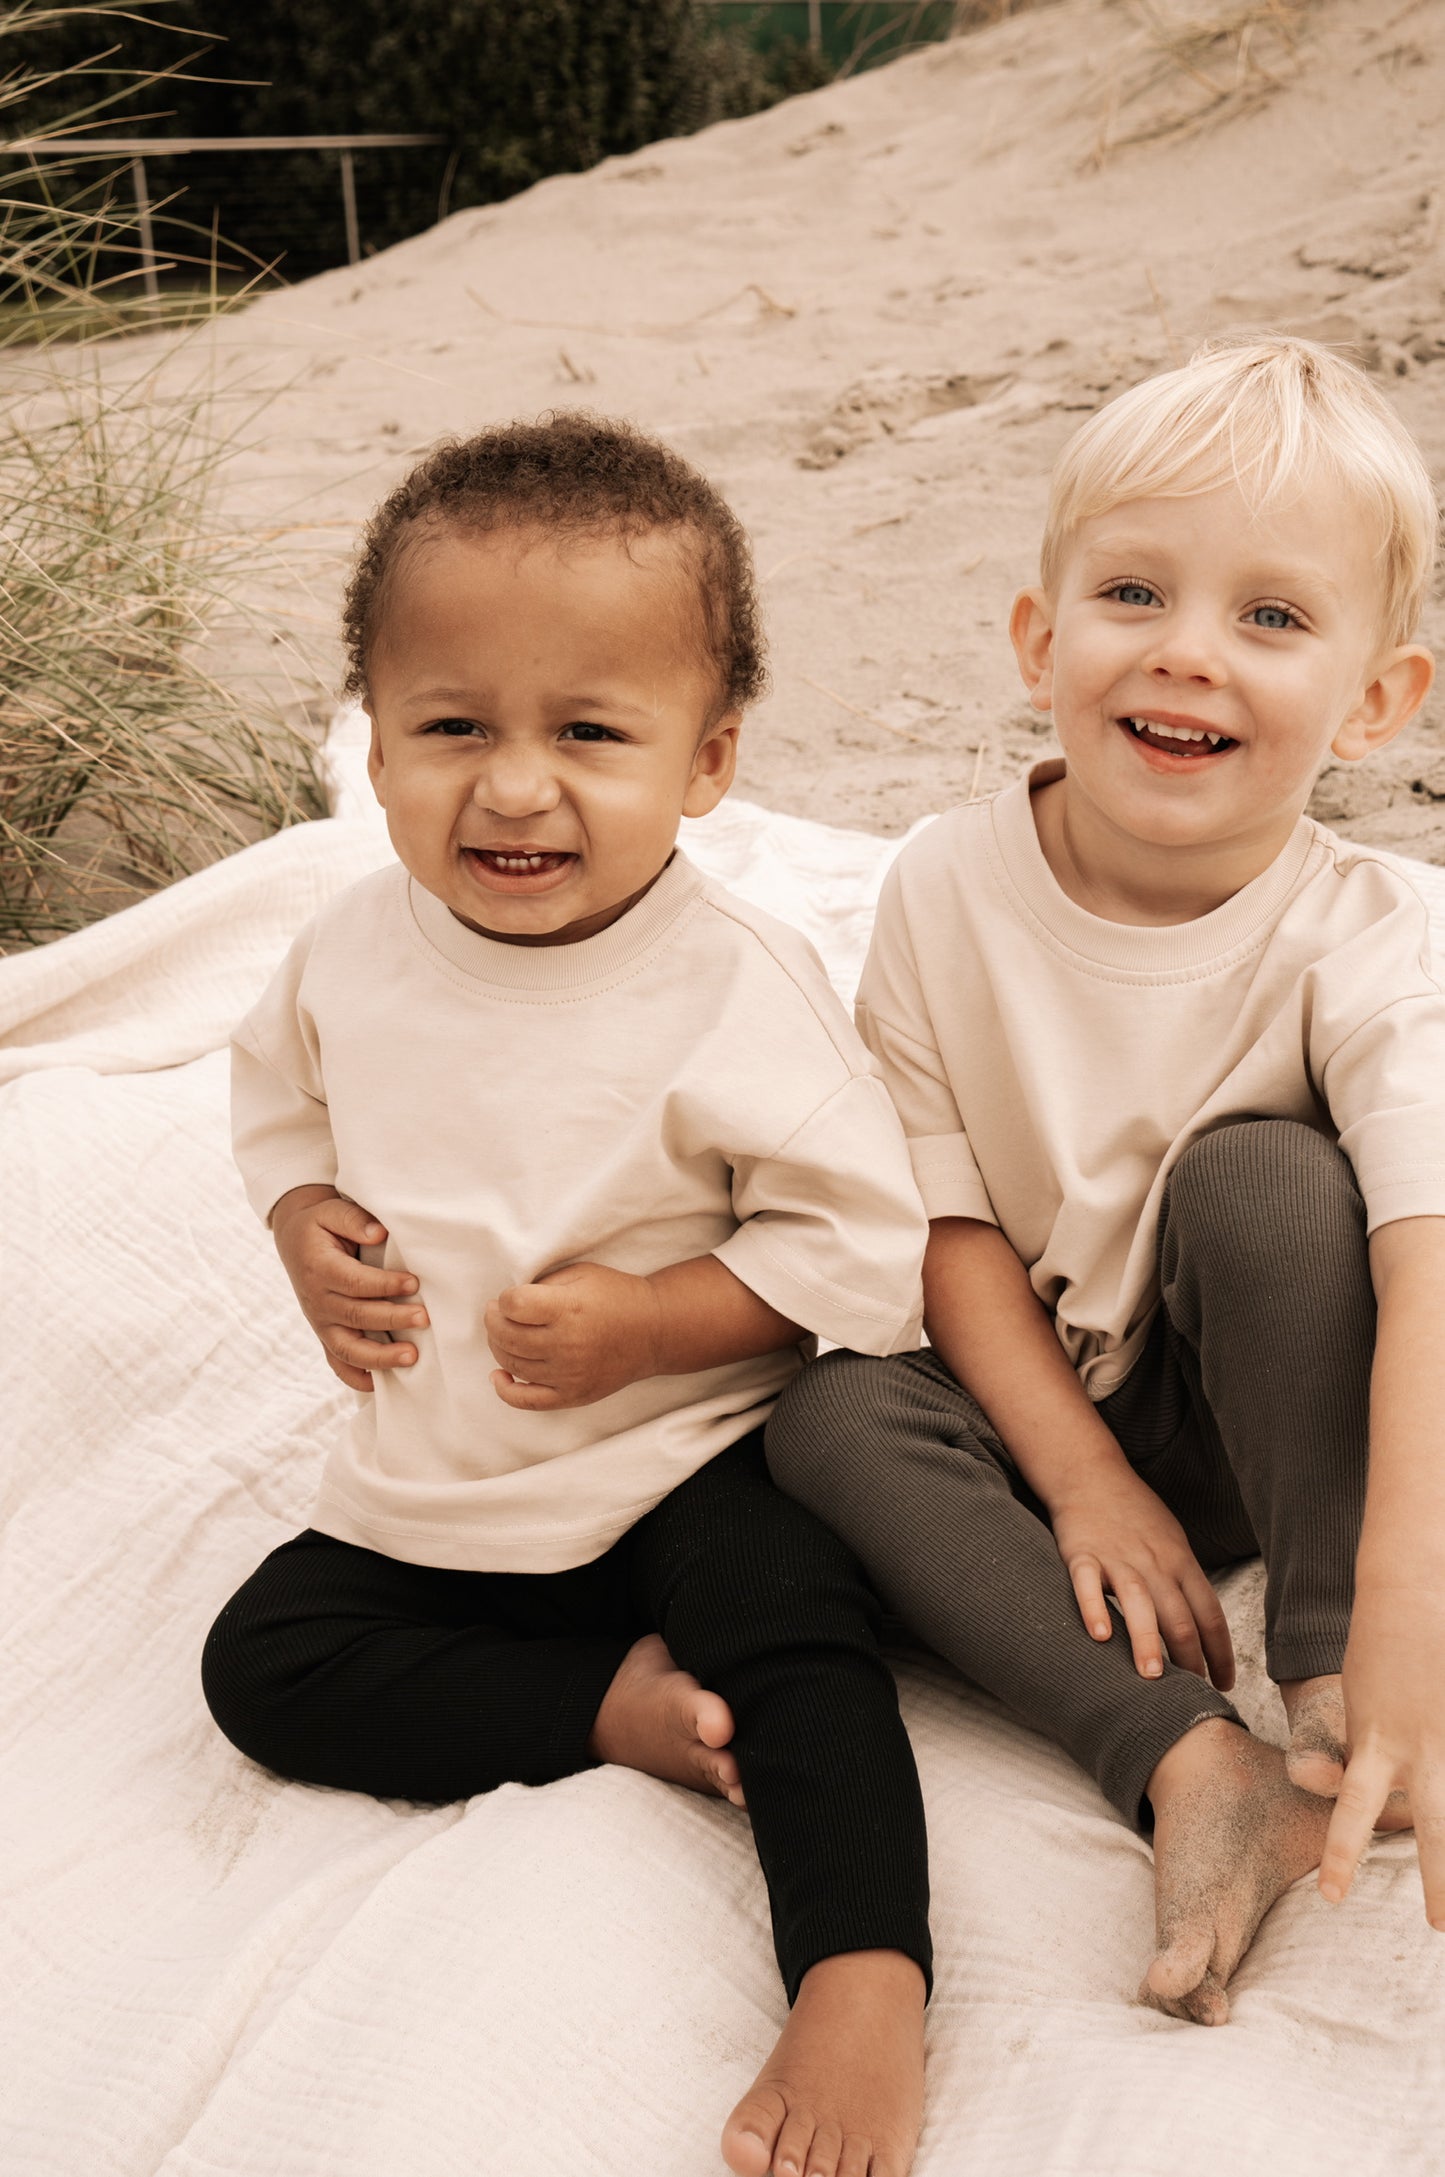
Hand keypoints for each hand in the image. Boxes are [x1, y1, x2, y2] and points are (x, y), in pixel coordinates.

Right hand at [271, 1184, 427, 1393]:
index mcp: (319, 1268)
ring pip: (347, 1347)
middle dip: (392, 1319)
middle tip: (424, 1318)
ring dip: (379, 1357)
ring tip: (412, 1357)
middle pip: (355, 1316)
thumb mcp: (332, 1211)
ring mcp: (320, 1322)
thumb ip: (354, 1220)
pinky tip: (379, 1385)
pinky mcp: (325, 1334)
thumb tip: (379, 1233)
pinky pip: (337, 1362)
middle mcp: (317, 1300)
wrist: (295, 1239)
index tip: (413, 1282)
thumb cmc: (321, 1224)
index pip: (353, 1282)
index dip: (383, 1284)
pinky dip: (355, 1377)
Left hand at [485, 1261, 662, 1410]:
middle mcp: (567, 1344)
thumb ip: (544, 1284)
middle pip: (507, 1336)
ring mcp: (569, 1374)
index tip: (510, 1298)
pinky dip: (505, 1390)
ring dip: (498, 1347)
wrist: (654, 1331)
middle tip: (497, 1314)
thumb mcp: (581, 1274)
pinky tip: (499, 1376)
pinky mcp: (573, 1395)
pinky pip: (527, 1401)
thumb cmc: (615, 1296)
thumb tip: (507, 1302)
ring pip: (512, 1364)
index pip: (513, 1305)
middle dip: (493, 1321)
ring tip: (504, 1335)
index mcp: (569, 1309)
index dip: (504, 1299)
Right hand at [1049, 1465, 1234, 1686]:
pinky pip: (1087, 1584)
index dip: (1220, 1652)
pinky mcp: (1081, 1554)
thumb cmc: (1134, 1512)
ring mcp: (1117, 1557)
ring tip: (1151, 1677)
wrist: (1091, 1474)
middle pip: (1179, 1614)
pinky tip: (1100, 1635)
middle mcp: (1153, 1562)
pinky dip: (1094, 1608)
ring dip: (1147, 1641)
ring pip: (1139, 1602)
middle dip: (1189, 1659)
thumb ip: (1184, 1582)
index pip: (1209, 1613)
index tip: (1224, 1683)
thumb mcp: (1172, 1542)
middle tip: (1192, 1695)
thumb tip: (1203, 1630)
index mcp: (1180, 1561)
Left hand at [1319, 1584, 1444, 1925]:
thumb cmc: (1377, 1650)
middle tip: (1437, 1928)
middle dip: (1440, 1883)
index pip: (1354, 1811)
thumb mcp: (1362, 1705)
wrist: (1404, 1592)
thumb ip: (1372, 1753)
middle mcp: (1419, 1749)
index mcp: (1375, 1744)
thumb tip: (1369, 1793)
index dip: (1343, 1855)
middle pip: (1432, 1828)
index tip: (1332, 1897)